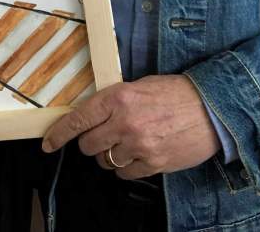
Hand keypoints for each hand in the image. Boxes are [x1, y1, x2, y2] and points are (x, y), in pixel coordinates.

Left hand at [41, 75, 218, 179]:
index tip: (48, 144)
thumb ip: (114, 101)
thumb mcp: (140, 86)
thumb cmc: (176, 94)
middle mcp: (125, 122)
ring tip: (130, 142)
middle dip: (92, 143)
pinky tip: (140, 154)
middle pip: (88, 145)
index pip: (78, 119)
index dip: (59, 134)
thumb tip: (93, 116)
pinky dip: (127, 167)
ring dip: (112, 155)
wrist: (211, 108)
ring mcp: (139, 145)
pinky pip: (124, 173)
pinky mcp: (153, 163)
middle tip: (105, 137)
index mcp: (118, 97)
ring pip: (106, 161)